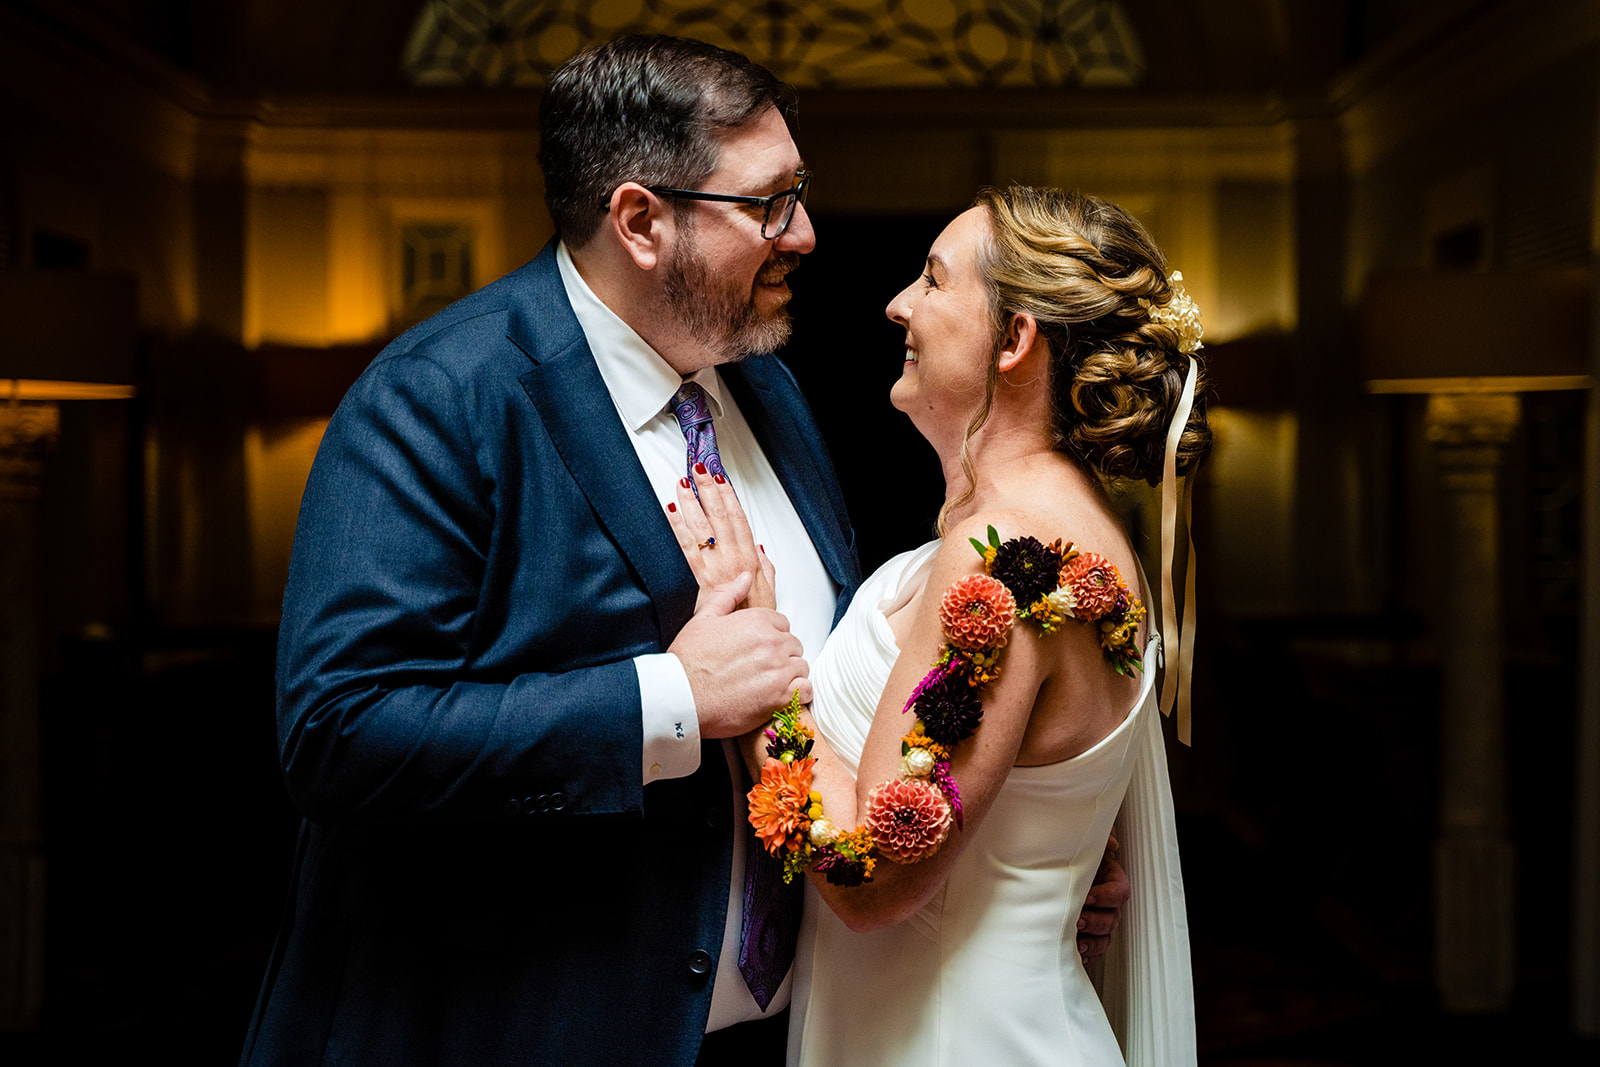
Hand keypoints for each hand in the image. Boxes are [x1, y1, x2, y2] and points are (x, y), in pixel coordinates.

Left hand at [665, 464, 776, 609]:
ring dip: (691, 502)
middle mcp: (732, 558)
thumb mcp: (769, 591)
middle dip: (708, 490)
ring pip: (701, 526)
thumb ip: (765, 567)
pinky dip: (677, 527)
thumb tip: (758, 548)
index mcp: (749, 558)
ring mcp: (713, 567)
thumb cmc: (754, 618)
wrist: (742, 641)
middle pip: (719, 515)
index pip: (738, 518)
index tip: (721, 478)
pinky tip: (671, 512)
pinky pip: (685, 547)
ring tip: (682, 483)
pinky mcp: (697, 578)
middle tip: (698, 469)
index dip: (729, 496)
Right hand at [669, 571, 810, 737]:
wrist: (680, 697)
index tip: (756, 649)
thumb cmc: (688, 660)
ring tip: (766, 683)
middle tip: (759, 667)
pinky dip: (798, 693)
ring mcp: (779, 671)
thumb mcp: (703, 617)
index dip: (769, 636)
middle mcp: (772, 643)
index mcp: (757, 620)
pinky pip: (806, 690)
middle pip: (793, 644)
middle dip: (780, 654)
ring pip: (800, 666)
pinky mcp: (781, 697)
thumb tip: (746, 577)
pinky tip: (780, 695)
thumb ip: (728, 594)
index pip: (781, 623)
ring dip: (788, 674)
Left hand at [1079, 830, 1129, 963]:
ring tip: (1074, 942)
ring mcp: (1099, 923)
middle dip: (1095, 922)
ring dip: (1090, 943)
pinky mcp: (1088, 938)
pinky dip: (1084, 957)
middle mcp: (1108, 905)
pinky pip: (1092, 954)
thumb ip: (1099, 839)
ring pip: (1103, 940)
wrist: (1049, 871)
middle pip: (1112, 919)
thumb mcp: (1082, 843)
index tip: (1087, 896)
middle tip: (1077, 920)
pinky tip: (1071, 955)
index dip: (1106, 896)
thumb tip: (1112, 844)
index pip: (1120, 892)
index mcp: (1111, 880)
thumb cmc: (1068, 856)